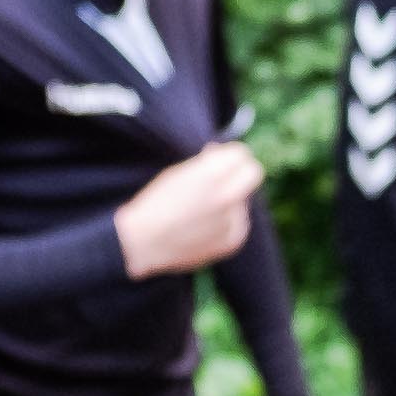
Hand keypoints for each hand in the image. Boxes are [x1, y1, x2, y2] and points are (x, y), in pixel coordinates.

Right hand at [112, 144, 264, 279]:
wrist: (143, 242)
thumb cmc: (155, 204)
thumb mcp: (177, 173)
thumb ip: (205, 162)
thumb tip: (221, 153)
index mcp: (210, 174)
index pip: (241, 154)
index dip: (232, 155)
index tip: (225, 159)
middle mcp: (226, 195)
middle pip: (253, 173)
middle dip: (240, 172)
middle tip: (225, 177)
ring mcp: (232, 220)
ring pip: (242, 201)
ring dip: (229, 200)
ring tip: (200, 210)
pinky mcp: (232, 240)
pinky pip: (237, 224)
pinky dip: (225, 222)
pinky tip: (202, 226)